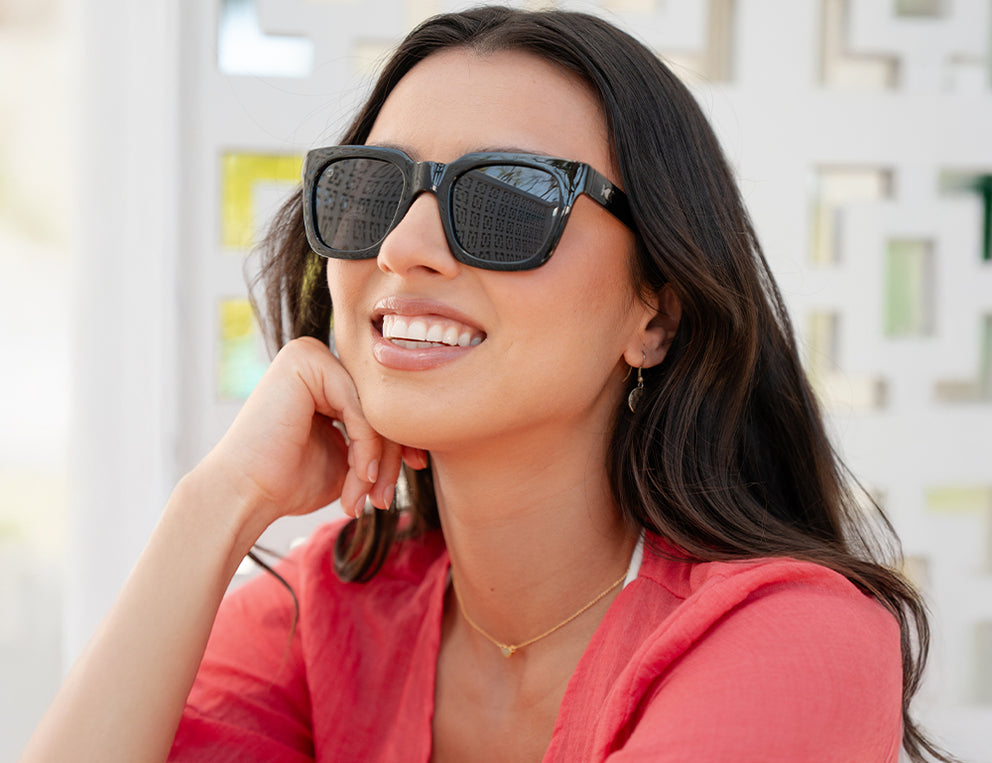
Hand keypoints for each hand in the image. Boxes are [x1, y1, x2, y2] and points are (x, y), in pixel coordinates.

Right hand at [194, 336, 425, 533]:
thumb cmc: (288, 482)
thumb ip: (375, 439)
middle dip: (389, 456)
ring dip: (377, 459)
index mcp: (324, 376)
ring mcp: (309, 354)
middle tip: (384, 498)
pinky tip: (361, 476)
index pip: (378, 404)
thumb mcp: (347, 458)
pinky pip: (359, 408)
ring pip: (373, 407)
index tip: (415, 470)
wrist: (245, 496)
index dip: (400, 440)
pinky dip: (366, 447)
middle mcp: (317, 358)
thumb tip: (418, 434)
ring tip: (368, 497)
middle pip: (378, 404)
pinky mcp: (305, 362)